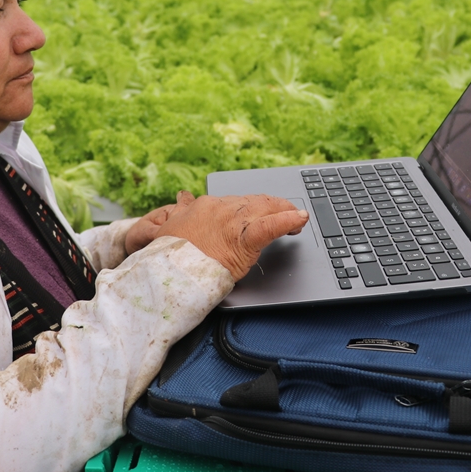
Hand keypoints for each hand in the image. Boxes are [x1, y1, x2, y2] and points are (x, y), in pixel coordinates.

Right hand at [125, 191, 307, 279]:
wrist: (169, 273)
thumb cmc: (170, 257)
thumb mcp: (170, 228)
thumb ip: (181, 211)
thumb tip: (182, 198)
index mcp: (205, 206)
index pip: (237, 201)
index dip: (252, 207)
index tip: (259, 212)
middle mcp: (222, 208)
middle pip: (255, 202)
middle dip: (273, 207)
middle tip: (286, 215)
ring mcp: (234, 222)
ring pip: (266, 208)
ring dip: (284, 211)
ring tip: (296, 218)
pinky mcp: (244, 239)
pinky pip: (271, 226)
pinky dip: (288, 220)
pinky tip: (300, 218)